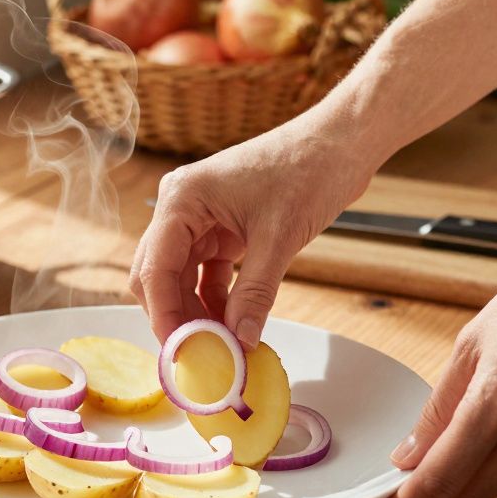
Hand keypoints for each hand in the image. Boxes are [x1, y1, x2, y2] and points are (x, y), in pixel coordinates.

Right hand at [129, 120, 375, 346]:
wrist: (341, 143)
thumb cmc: (309, 170)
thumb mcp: (280, 238)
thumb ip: (254, 293)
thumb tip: (239, 341)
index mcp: (182, 200)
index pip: (155, 269)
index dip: (165, 315)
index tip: (183, 352)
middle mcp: (181, 207)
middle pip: (158, 275)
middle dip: (175, 316)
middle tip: (200, 354)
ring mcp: (199, 218)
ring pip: (179, 278)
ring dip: (195, 311)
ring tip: (221, 345)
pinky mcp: (220, 228)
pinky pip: (204, 273)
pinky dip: (214, 299)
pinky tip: (233, 324)